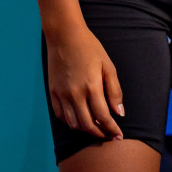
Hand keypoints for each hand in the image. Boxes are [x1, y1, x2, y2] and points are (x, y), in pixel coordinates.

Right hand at [45, 25, 125, 140]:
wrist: (65, 36)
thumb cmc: (90, 48)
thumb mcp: (108, 66)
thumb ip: (114, 91)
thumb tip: (119, 113)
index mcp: (92, 86)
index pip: (103, 117)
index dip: (112, 129)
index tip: (118, 136)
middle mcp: (75, 94)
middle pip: (87, 125)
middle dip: (100, 134)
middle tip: (108, 136)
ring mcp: (61, 94)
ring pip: (73, 123)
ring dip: (85, 130)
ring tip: (95, 128)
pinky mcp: (52, 92)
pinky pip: (60, 115)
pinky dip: (70, 122)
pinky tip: (79, 120)